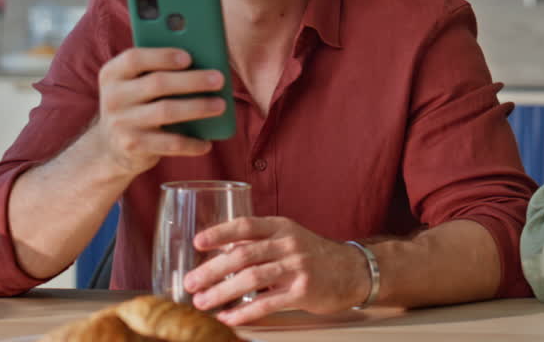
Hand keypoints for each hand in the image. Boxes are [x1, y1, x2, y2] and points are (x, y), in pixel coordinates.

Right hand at [93, 47, 224, 175]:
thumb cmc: (138, 103)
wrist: (111, 146)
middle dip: (192, 80)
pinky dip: (190, 143)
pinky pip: (168, 143)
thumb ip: (161, 69)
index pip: (135, 58)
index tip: (189, 57)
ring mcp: (121, 122)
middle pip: (157, 83)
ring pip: (166, 111)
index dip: (163, 56)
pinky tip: (207, 143)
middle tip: (219, 79)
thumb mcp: (138, 83)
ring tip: (221, 105)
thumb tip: (206, 62)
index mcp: (114, 73)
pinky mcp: (132, 146)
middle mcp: (113, 96)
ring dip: (197, 107)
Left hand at [182, 216, 369, 323]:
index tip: (198, 242)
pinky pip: (268, 303)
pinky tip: (228, 317)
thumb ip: (259, 242)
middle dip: (212, 270)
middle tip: (190, 282)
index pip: (246, 225)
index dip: (220, 232)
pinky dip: (244, 312)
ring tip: (202, 303)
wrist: (353, 271)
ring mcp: (298, 267)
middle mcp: (289, 244)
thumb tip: (219, 252)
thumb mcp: (289, 239)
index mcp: (282, 227)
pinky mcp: (303, 291)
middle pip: (244, 254)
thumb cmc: (314, 256)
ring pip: (252, 278)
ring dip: (222, 292)